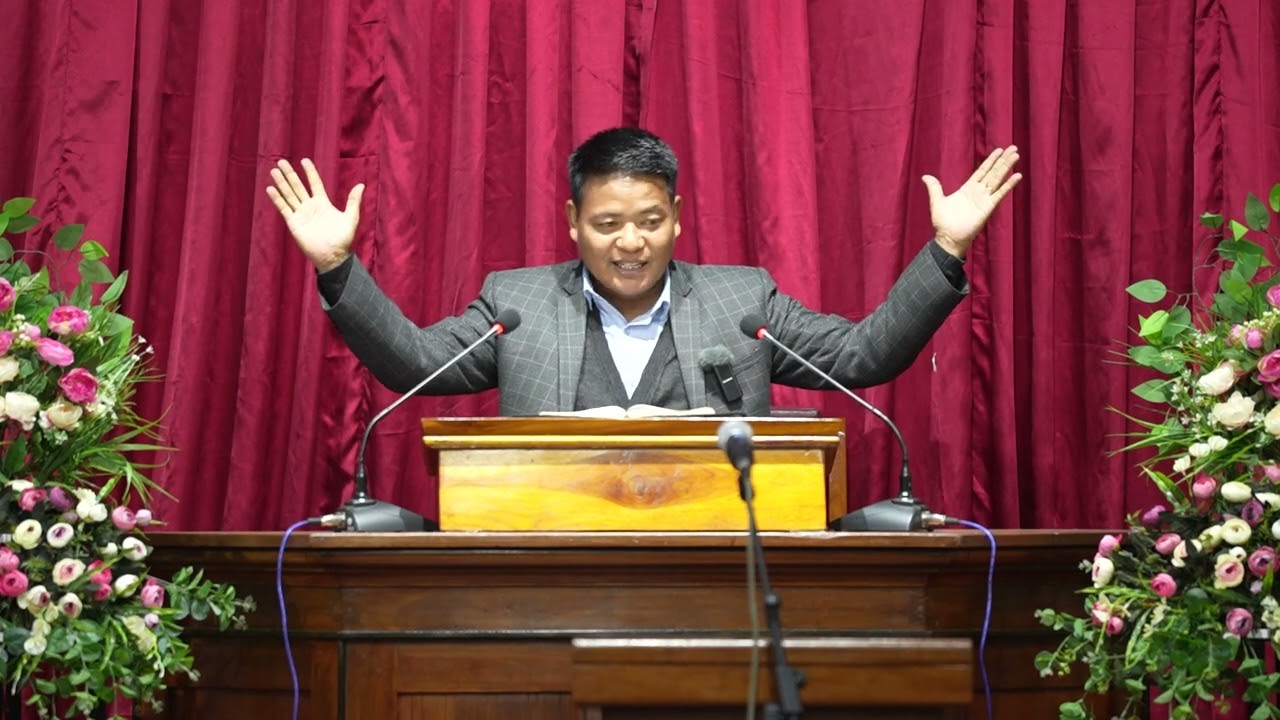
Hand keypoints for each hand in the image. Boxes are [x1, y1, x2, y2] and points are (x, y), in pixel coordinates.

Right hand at [266, 158, 364, 272]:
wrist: (332, 256)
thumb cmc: (343, 239)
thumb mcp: (351, 218)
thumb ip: (353, 201)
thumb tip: (361, 185)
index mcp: (323, 203)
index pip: (315, 183)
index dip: (310, 172)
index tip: (304, 160)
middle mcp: (310, 206)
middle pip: (298, 186)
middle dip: (290, 174)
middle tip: (282, 161)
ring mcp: (300, 214)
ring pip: (289, 195)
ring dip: (281, 183)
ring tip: (274, 171)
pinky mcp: (293, 223)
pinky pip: (284, 208)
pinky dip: (277, 199)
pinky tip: (270, 189)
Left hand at [921, 146, 1021, 258]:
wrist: (948, 238)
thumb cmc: (943, 222)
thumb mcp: (937, 201)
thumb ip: (934, 188)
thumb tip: (925, 176)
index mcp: (968, 189)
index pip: (982, 171)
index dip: (991, 160)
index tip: (999, 150)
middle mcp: (978, 192)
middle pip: (993, 172)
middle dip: (1003, 160)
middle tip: (1014, 148)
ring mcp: (984, 199)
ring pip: (998, 179)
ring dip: (1007, 167)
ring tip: (1016, 155)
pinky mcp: (988, 207)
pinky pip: (1000, 194)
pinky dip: (1008, 185)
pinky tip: (1017, 176)